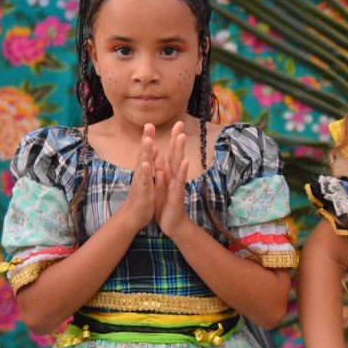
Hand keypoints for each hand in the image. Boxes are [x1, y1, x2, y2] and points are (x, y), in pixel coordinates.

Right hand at [117, 123, 157, 230]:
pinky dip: (145, 173)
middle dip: (146, 139)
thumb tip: (152, 149)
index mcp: (144, 170)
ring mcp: (141, 182)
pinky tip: (147, 165)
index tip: (151, 123)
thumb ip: (149, 163)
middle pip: (144, 153)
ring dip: (146, 153)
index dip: (148, 137)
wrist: (132, 217)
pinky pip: (145, 181)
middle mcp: (140, 173)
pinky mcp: (143, 192)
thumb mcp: (146, 178)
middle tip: (149, 124)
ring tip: (148, 140)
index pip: (146, 151)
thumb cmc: (141, 196)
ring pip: (143, 165)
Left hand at [154, 121, 189, 236]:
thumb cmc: (166, 204)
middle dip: (177, 139)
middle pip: (176, 155)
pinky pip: (179, 182)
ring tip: (182, 137)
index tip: (175, 124)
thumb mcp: (161, 185)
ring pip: (178, 165)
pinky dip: (182, 172)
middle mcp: (174, 176)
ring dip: (180, 151)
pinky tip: (185, 163)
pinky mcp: (177, 194)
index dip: (172, 139)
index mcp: (168, 174)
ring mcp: (177, 185)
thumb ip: (163, 172)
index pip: (170, 153)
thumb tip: (162, 158)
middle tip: (180, 123)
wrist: (172, 224)